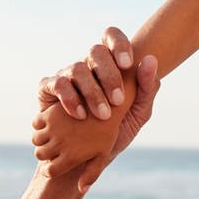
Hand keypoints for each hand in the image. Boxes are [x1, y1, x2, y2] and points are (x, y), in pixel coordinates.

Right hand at [32, 28, 137, 175]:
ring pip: (77, 67)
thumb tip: (150, 59)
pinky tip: (81, 115)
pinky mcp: (48, 89)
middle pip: (96, 51)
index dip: (118, 44)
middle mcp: (87, 66)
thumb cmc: (114, 134)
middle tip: (119, 101)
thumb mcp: (137, 115)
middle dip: (109, 74)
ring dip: (93, 91)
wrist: (86, 161)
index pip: (111, 37)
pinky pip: (58, 83)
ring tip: (104, 115)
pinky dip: (70, 98)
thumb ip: (147, 89)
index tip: (128, 64)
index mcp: (110, 66)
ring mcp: (67, 76)